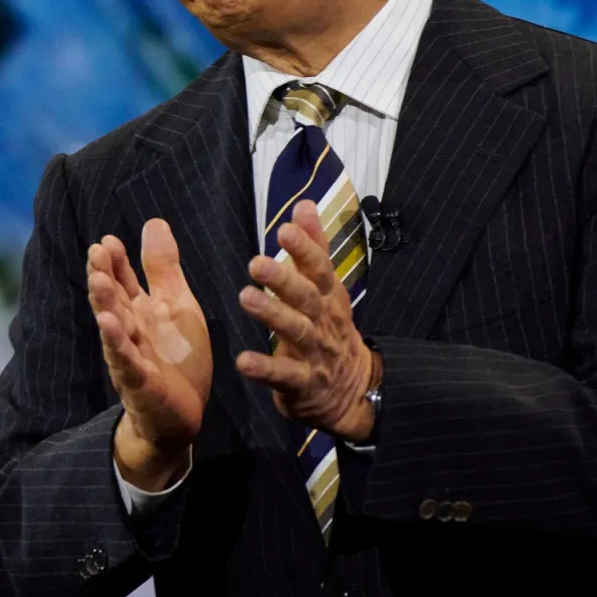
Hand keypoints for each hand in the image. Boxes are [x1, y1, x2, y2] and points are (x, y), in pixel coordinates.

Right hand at [88, 219, 211, 489]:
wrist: (181, 414)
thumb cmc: (176, 358)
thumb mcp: (177, 305)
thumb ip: (163, 269)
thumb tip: (153, 222)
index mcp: (138, 310)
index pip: (122, 280)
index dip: (116, 261)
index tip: (108, 240)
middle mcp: (129, 330)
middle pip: (112, 299)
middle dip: (104, 276)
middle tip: (96, 251)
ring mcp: (130, 355)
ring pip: (114, 326)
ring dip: (104, 304)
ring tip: (97, 280)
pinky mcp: (138, 380)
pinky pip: (125, 359)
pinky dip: (116, 342)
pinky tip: (107, 324)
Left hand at [235, 199, 378, 439]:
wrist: (353, 391)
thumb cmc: (330, 331)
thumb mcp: (327, 289)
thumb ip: (314, 248)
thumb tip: (304, 205)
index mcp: (329, 298)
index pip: (320, 269)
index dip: (305, 249)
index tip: (285, 230)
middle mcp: (325, 322)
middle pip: (307, 298)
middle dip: (284, 280)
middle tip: (256, 262)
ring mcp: (316, 354)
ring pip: (297, 332)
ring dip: (272, 315)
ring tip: (245, 297)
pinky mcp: (303, 384)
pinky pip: (284, 376)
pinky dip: (264, 369)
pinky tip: (243, 361)